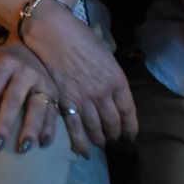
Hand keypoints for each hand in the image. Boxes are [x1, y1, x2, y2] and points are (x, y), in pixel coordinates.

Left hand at [0, 42, 59, 153]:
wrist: (29, 48)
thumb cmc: (1, 59)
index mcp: (5, 63)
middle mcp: (25, 72)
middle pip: (14, 100)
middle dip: (5, 124)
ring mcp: (42, 82)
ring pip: (37, 107)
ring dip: (31, 129)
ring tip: (24, 148)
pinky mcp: (55, 92)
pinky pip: (54, 111)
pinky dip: (50, 128)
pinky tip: (44, 143)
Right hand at [20, 3, 136, 156]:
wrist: (53, 31)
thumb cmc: (79, 36)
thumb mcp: (105, 53)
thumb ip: (110, 74)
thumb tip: (112, 87)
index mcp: (117, 80)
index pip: (129, 112)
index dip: (131, 127)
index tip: (130, 135)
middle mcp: (103, 93)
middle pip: (113, 123)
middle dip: (115, 135)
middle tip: (113, 140)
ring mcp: (83, 99)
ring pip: (96, 128)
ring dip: (99, 139)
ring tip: (100, 144)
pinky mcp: (64, 101)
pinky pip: (75, 129)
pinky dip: (80, 143)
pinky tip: (84, 152)